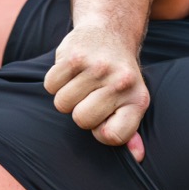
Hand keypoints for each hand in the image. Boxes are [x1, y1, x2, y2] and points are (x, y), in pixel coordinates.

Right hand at [44, 24, 149, 158]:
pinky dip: (55, 81)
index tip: (104, 118)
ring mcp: (97, 67)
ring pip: (62, 104)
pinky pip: (51, 85)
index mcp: (137, 99)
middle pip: (82, 120)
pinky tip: (71, 71)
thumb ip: (129, 130)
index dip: (101, 131)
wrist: (110, 31)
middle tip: (90, 96)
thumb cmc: (119, 76)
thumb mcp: (131, 101)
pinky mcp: (74, 55)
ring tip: (81, 82)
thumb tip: (136, 157)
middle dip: (80, 112)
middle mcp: (120, 82)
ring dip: (66, 97)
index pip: (111, 136)